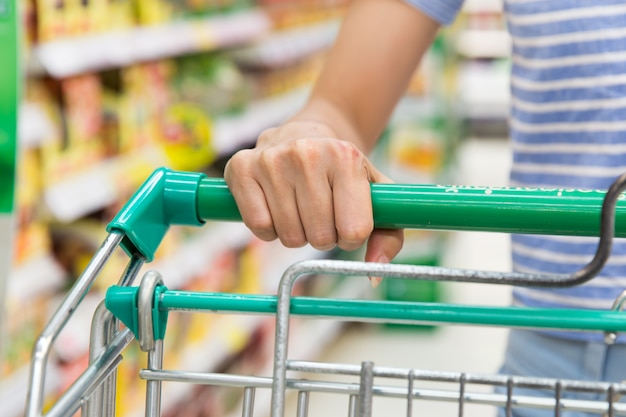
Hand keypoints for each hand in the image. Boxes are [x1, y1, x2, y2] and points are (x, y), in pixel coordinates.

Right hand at [224, 120, 403, 266]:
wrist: (308, 133)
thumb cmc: (344, 172)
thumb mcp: (376, 194)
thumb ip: (388, 236)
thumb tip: (375, 274)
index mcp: (345, 157)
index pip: (354, 231)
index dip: (351, 236)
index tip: (346, 219)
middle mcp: (307, 153)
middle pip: (321, 238)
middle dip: (324, 236)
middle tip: (321, 214)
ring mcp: (271, 159)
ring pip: (289, 236)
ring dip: (297, 234)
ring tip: (300, 209)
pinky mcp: (241, 167)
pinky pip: (259, 226)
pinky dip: (269, 229)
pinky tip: (276, 207)